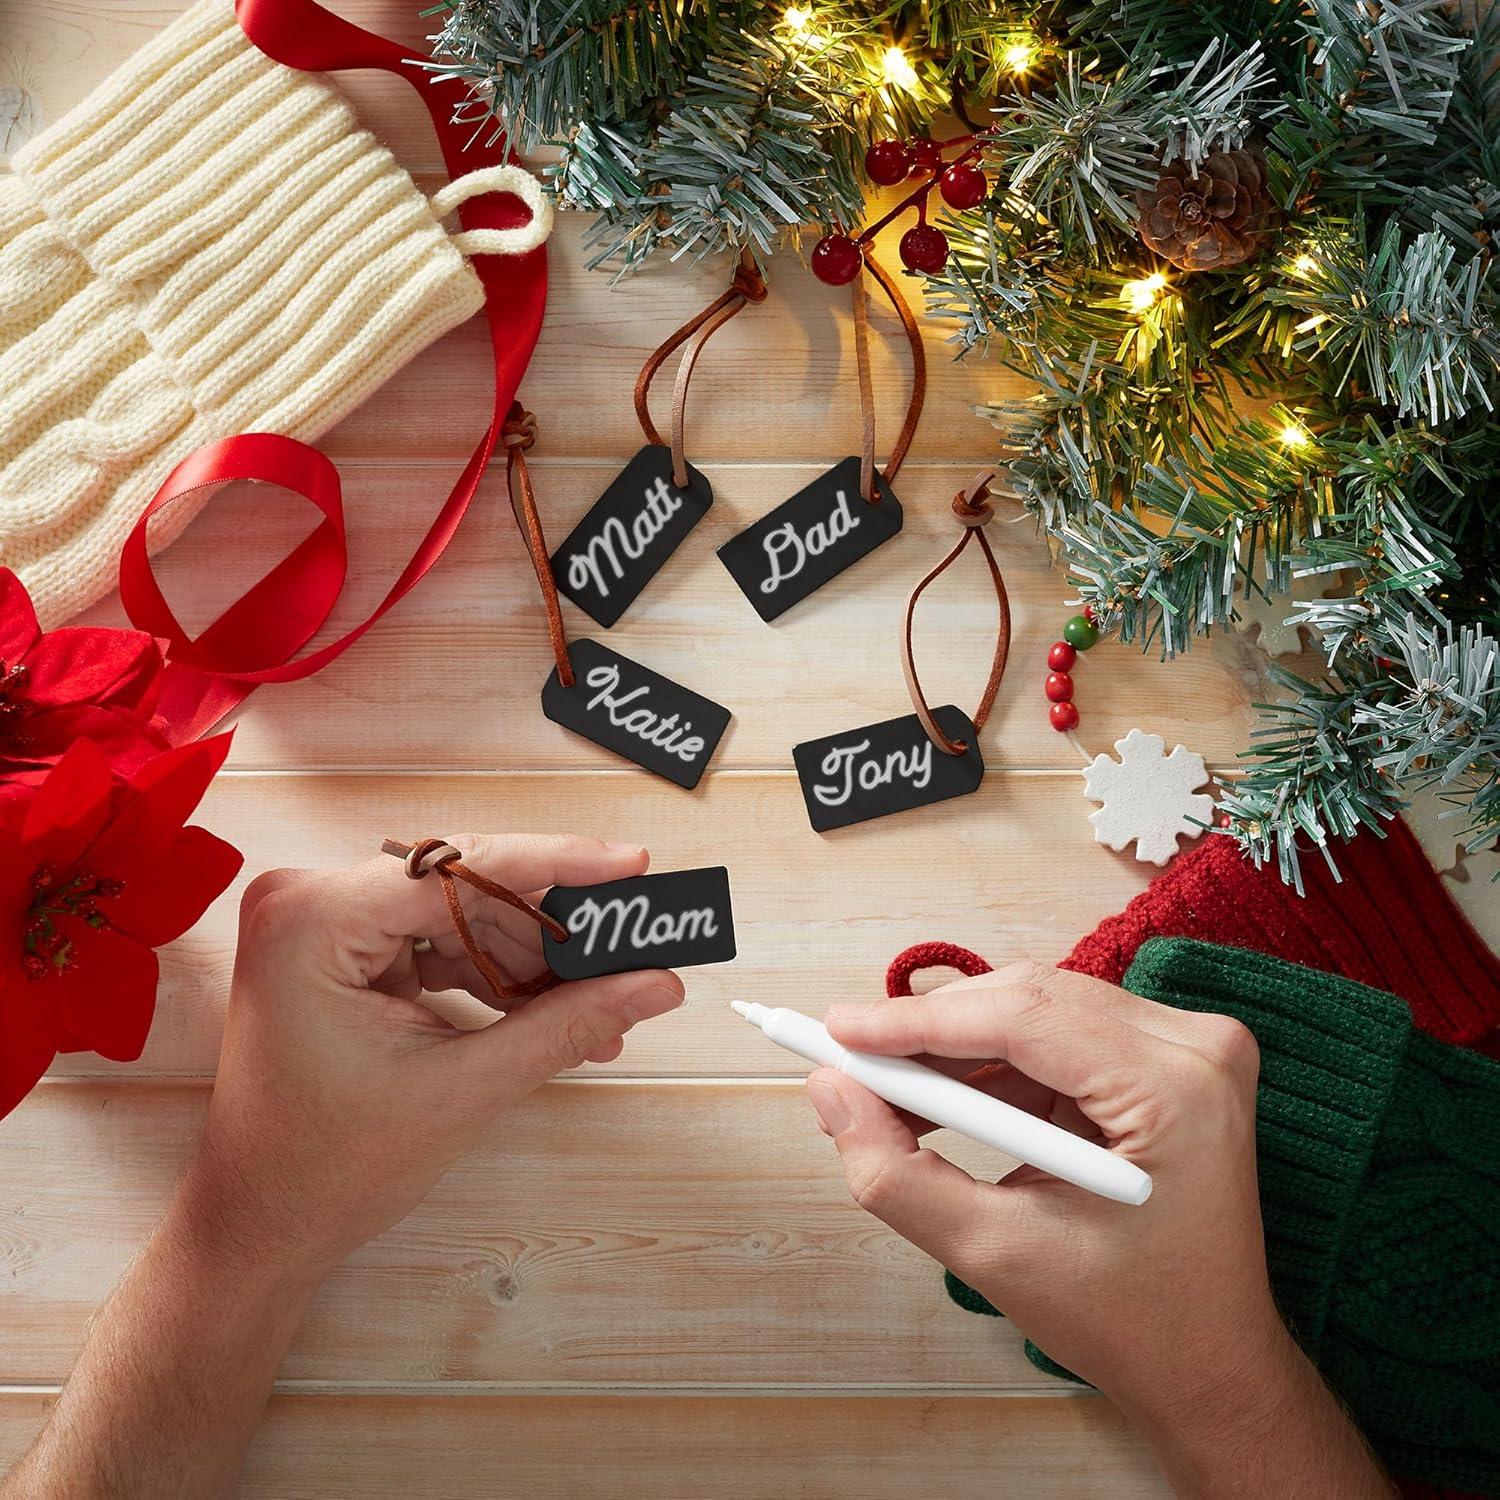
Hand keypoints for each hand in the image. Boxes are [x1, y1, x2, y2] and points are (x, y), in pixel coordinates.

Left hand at [184, 834, 683, 1280]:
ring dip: (527, 959)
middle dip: (548, 929)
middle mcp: (309, 902)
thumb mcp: (464, 1089)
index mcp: (315, 919)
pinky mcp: (337, 951)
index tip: (631, 865)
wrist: (259, 1228)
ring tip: (595, 1004)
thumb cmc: (327, 1169)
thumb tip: (655, 985)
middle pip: (464, 888)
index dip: (557, 865)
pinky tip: (547, 1010)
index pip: (461, 869)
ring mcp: (319, 925)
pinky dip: (490, 975)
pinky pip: (435, 941)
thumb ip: (565, 1025)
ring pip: (458, 915)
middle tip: (627, 949)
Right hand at [806, 963, 1392, 1495]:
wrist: (1214, 1365)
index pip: (1023, 1018)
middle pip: (1029, 998)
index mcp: (1177, 1090)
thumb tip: (830, 1091)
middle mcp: (1196, 1046)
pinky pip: (1060, 1033)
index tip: (836, 1030)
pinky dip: (994, 1062)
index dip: (918, 1021)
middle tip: (848, 1058)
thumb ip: (895, 1173)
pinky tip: (943, 1097)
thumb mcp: (993, 1255)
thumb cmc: (1130, 1322)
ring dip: (958, 1044)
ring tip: (887, 1087)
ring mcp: (1191, 1046)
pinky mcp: (1170, 1058)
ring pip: (1039, 1007)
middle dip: (931, 1029)